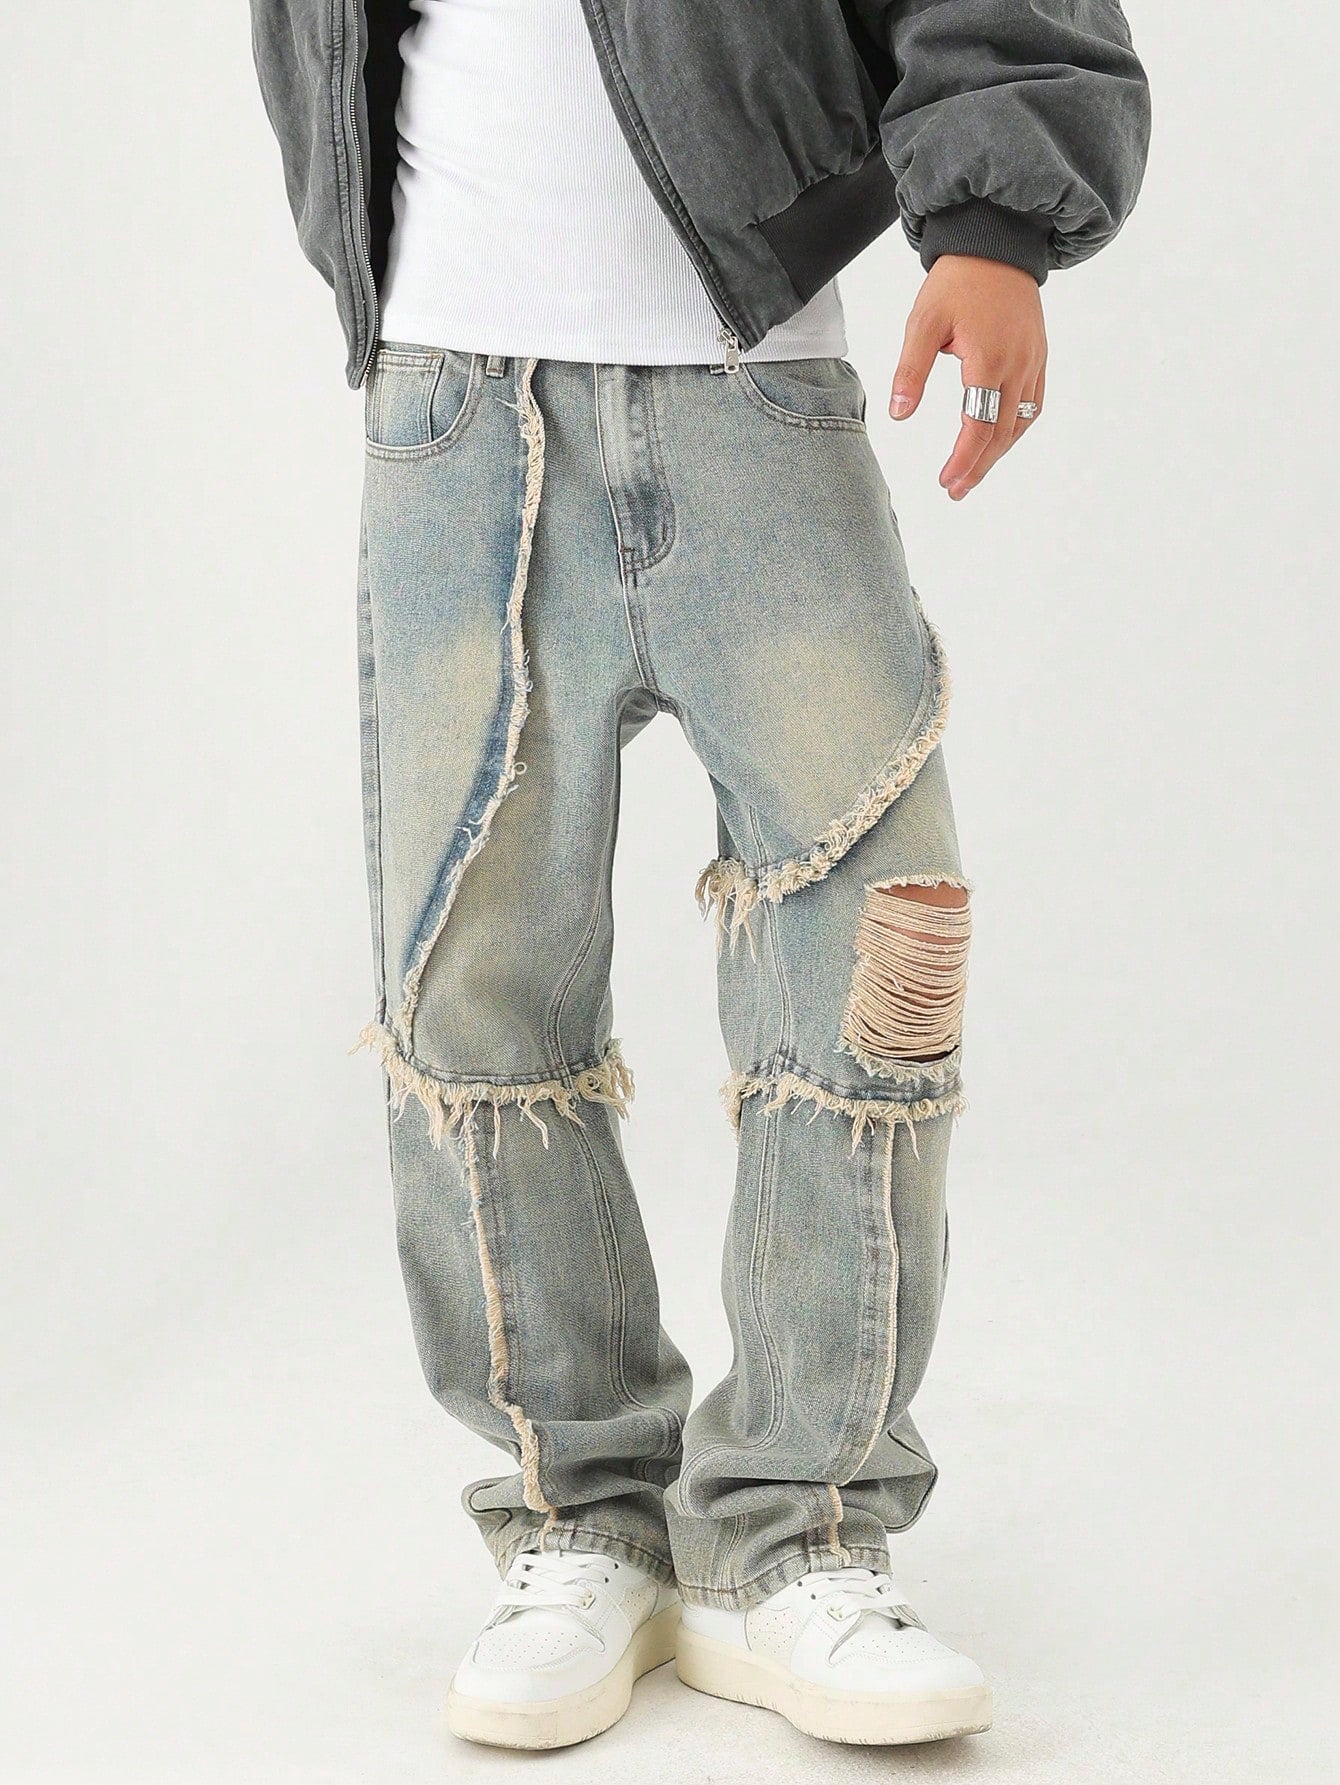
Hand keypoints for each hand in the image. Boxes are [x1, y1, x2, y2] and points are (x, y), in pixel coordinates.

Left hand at [889, 256, 1047, 499]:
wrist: (997, 243)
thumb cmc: (957, 281)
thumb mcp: (923, 321)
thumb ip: (911, 369)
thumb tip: (899, 414)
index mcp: (989, 360)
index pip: (978, 426)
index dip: (963, 459)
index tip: (945, 481)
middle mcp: (1019, 366)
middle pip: (1002, 433)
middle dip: (979, 466)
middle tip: (956, 491)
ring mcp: (1033, 362)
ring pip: (1021, 423)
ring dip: (999, 453)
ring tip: (974, 473)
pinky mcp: (1038, 356)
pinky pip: (1033, 404)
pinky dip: (1016, 429)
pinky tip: (999, 440)